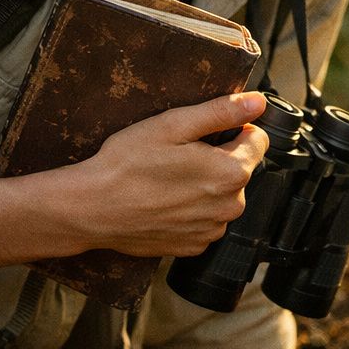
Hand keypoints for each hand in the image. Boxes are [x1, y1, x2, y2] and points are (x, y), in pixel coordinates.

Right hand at [68, 92, 269, 256]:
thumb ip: (222, 112)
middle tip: (179, 156)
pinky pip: (205, 219)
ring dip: (205, 185)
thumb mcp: (174, 125)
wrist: (91, 209)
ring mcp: (212, 230)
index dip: (233, 130)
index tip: (204, 134)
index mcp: (231, 173)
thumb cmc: (127, 164)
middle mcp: (230, 207)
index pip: (258, 140)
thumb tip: (257, 102)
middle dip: (218, 158)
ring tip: (168, 179)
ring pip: (223, 195)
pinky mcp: (193, 246)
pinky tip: (164, 201)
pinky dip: (191, 209)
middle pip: (240, 168)